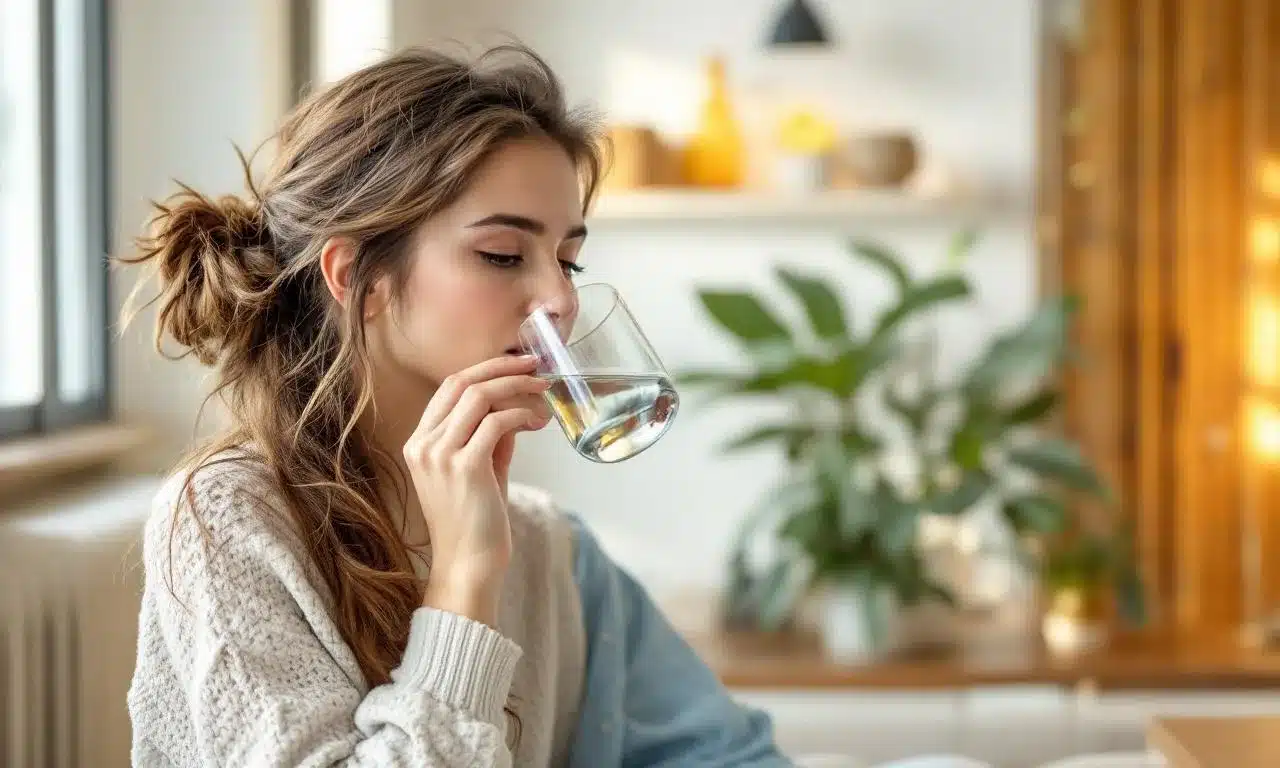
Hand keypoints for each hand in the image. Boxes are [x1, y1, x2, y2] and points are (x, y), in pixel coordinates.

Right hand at [403, 355, 551, 624]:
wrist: (468, 566)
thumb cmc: (476, 523)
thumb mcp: (481, 470)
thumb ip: (491, 438)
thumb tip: (515, 408)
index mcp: (419, 443)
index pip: (449, 388)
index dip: (485, 369)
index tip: (517, 364)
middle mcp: (423, 445)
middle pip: (461, 383)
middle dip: (502, 368)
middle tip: (536, 366)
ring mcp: (440, 455)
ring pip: (480, 397)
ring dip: (517, 387)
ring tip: (543, 390)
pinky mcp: (464, 467)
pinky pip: (497, 423)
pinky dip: (522, 415)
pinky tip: (538, 422)